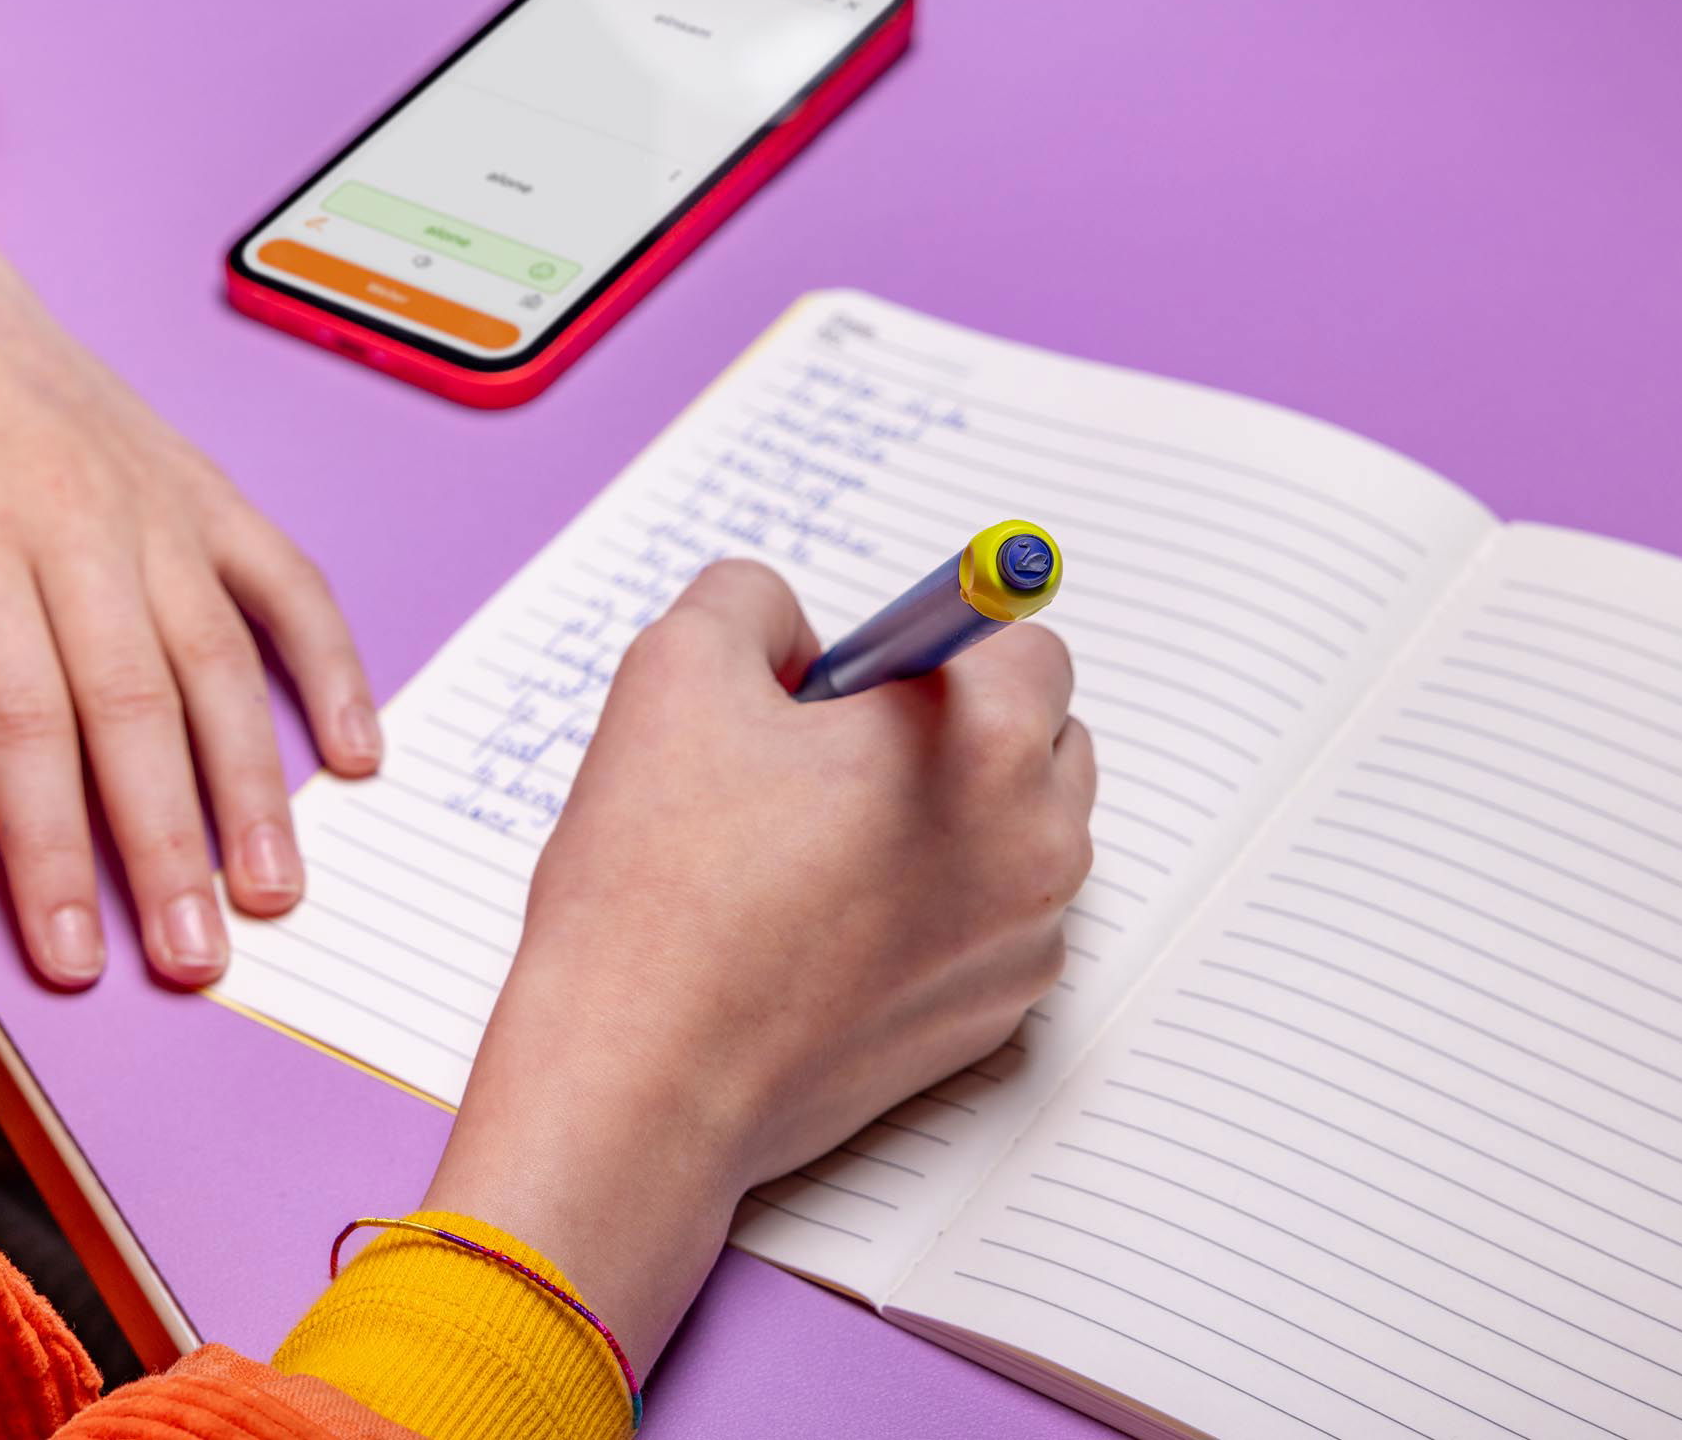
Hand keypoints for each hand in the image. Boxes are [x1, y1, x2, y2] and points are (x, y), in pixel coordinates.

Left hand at [0, 145, 380, 987]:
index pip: (22, 726)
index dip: (52, 851)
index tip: (74, 960)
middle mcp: (80, 525)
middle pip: (137, 709)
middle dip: (169, 848)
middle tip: (200, 961)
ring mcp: (157, 505)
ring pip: (221, 661)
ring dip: (256, 783)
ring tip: (277, 891)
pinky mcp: (203, 488)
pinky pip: (288, 580)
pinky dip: (329, 663)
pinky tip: (358, 751)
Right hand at [422, 560, 1093, 1364]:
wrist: (641, 1080)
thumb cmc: (658, 885)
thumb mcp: (675, 670)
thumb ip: (753, 602)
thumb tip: (796, 635)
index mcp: (986, 744)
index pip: (1021, 643)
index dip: (924, 650)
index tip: (858, 685)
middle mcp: (1037, 846)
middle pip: (1040, 738)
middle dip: (952, 730)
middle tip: (824, 761)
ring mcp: (1022, 948)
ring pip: (1019, 836)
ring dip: (948, 820)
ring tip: (812, 851)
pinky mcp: (989, 1025)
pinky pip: (989, 928)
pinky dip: (932, 911)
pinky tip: (822, 928)